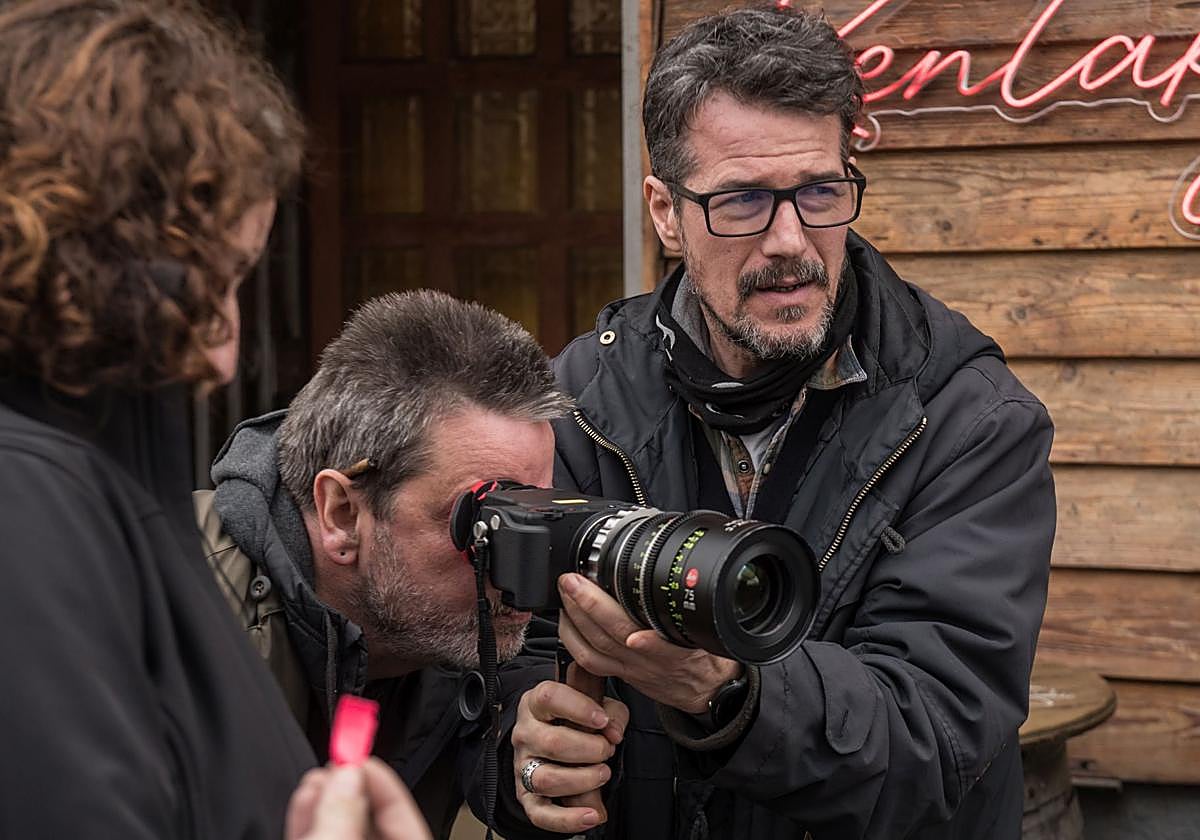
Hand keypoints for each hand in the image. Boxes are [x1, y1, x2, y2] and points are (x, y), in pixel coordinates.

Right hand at [286, 758, 431, 839]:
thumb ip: (343, 812)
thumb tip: (348, 776)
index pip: (405, 815)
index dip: (385, 782)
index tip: (362, 758)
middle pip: (371, 818)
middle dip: (351, 787)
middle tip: (337, 764)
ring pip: (343, 828)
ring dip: (327, 800)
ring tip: (316, 779)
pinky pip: (321, 839)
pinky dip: (311, 821)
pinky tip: (305, 800)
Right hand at [511, 676, 628, 834]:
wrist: (555, 740)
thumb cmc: (577, 720)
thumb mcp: (597, 707)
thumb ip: (612, 714)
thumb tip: (614, 732)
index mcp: (536, 703)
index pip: (550, 698)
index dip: (579, 708)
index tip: (602, 719)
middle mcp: (524, 733)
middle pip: (552, 743)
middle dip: (589, 750)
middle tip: (607, 750)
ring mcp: (522, 765)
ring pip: (546, 779)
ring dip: (582, 780)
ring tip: (602, 774)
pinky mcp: (525, 794)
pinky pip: (540, 813)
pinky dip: (567, 819)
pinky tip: (591, 815)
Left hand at [557, 572, 741, 713]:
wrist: (703, 690)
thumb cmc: (704, 657)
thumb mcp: (708, 634)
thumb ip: (691, 616)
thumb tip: (685, 584)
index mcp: (677, 653)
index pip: (661, 645)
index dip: (646, 641)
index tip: (633, 630)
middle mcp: (648, 662)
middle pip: (614, 638)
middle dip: (589, 606)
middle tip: (572, 580)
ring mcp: (630, 669)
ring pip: (595, 650)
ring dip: (574, 620)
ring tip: (565, 594)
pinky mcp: (619, 674)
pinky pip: (589, 662)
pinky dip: (572, 640)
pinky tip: (565, 620)